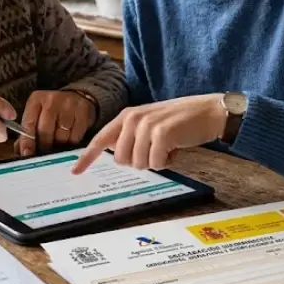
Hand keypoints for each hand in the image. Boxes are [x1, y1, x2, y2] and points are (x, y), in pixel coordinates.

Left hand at [16, 90, 96, 156]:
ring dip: (58, 145)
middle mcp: (51, 100)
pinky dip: (71, 142)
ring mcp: (68, 105)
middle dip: (44, 146)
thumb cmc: (53, 110)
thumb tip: (22, 152)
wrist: (78, 97)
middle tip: (45, 153)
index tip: (27, 155)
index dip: (27, 142)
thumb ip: (28, 132)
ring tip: (57, 146)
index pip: (29, 124)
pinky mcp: (83, 112)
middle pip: (45, 131)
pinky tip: (69, 140)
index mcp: (36, 100)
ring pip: (61, 136)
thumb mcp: (38, 114)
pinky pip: (75, 136)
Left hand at [71, 94, 226, 173]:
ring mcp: (146, 125)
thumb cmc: (178, 122)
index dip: (87, 157)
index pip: (101, 139)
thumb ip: (130, 136)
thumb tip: (116, 154)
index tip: (75, 171)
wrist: (207, 112)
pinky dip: (167, 162)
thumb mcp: (149, 124)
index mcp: (126, 116)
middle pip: (121, 160)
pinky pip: (156, 164)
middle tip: (156, 150)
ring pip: (139, 164)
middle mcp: (132, 119)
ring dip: (155, 162)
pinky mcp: (161, 134)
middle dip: (139, 161)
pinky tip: (175, 148)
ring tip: (167, 146)